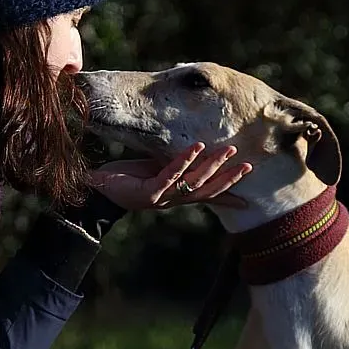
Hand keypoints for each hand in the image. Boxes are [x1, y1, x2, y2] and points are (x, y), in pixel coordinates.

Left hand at [88, 143, 251, 210]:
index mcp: (178, 195)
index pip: (208, 197)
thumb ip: (175, 165)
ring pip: (194, 183)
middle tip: (249, 166)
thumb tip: (192, 151)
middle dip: (229, 178)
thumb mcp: (157, 171)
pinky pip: (171, 175)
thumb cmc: (128, 179)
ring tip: (229, 151)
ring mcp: (163, 197)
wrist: (99, 192)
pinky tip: (196, 147)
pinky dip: (184, 161)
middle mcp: (174, 198)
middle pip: (208, 190)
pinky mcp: (149, 192)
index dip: (228, 199)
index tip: (249, 202)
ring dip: (213, 166)